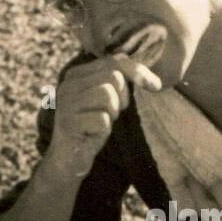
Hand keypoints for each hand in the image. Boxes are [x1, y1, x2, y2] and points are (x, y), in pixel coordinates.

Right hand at [50, 54, 160, 180]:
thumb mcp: (108, 100)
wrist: (68, 159)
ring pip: (108, 95)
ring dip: (112, 113)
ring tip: (100, 122)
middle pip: (114, 77)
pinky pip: (102, 119)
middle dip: (122, 98)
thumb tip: (142, 68)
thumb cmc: (92, 127)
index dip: (139, 71)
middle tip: (111, 113)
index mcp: (76, 74)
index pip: (114, 61)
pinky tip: (92, 134)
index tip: (156, 85)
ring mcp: (65, 103)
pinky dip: (104, 129)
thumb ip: (118, 79)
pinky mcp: (68, 123)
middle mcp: (67, 84)